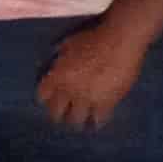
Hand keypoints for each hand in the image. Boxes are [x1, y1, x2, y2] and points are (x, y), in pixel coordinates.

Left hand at [38, 18, 152, 128]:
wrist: (119, 41)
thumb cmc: (93, 37)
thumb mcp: (68, 45)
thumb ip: (60, 57)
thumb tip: (56, 61)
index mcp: (56, 76)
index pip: (43, 95)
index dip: (45, 99)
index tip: (48, 101)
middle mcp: (68, 90)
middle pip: (56, 111)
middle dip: (57, 115)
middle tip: (61, 117)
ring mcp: (87, 98)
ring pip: (76, 119)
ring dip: (76, 121)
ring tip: (78, 124)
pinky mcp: (107, 102)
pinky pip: (99, 118)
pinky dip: (97, 121)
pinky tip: (97, 123)